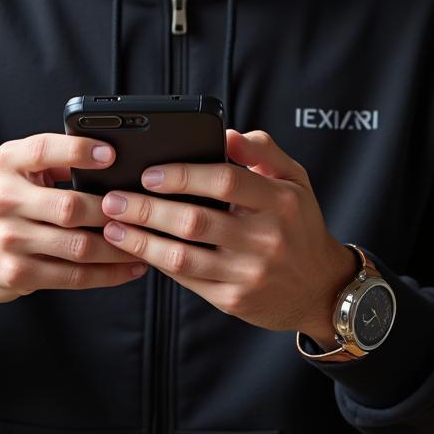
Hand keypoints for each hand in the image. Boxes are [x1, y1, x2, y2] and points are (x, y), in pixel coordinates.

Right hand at [0, 133, 147, 303]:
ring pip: (77, 246)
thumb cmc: (1, 195)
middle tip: (144, 209)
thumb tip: (110, 159)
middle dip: (112, 210)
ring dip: (118, 246)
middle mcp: (5, 200)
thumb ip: (54, 159)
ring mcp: (9, 240)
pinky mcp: (17, 273)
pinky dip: (108, 274)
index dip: (79, 151)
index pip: (44, 150)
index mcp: (8, 163)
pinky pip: (72, 276)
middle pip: (69, 207)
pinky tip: (129, 268)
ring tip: (146, 240)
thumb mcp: (16, 166)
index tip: (112, 154)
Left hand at [99, 129, 355, 341]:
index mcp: (278, 201)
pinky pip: (187, 280)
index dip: (183, 175)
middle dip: (147, 209)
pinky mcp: (233, 299)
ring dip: (141, 240)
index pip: (225, 181)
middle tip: (113, 199)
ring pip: (183, 256)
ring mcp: (248, 273)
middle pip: (195, 221)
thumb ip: (262, 149)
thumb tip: (226, 133)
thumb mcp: (294, 178)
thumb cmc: (298, 223)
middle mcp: (265, 239)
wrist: (321, 288)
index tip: (149, 172)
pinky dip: (157, 262)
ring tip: (111, 226)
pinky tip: (136, 248)